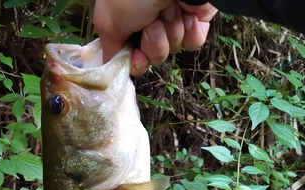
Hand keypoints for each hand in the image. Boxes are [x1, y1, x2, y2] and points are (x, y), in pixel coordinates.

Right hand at [93, 0, 216, 74]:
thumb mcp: (109, 21)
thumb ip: (110, 49)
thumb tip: (116, 64)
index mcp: (127, 19)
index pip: (132, 56)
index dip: (136, 61)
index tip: (137, 54)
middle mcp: (148, 20)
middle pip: (153, 56)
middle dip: (154, 44)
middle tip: (153, 24)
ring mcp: (172, 20)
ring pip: (173, 49)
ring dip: (170, 33)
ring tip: (168, 11)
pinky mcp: (195, 20)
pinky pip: (192, 43)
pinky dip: (189, 33)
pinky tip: (186, 16)